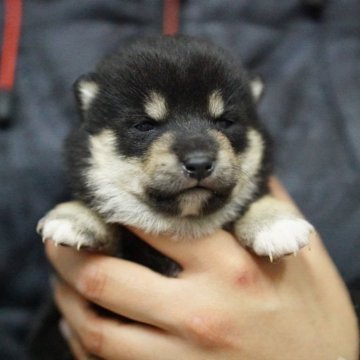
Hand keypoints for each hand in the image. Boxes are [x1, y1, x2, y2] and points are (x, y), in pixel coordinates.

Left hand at [45, 179, 358, 359]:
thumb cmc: (319, 324)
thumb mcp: (306, 260)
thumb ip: (270, 212)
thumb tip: (248, 174)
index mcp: (232, 271)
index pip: (156, 226)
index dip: (121, 207)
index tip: (106, 199)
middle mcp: (199, 314)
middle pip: (107, 278)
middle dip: (71, 252)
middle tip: (58, 235)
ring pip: (96, 328)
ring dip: (68, 298)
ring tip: (63, 277)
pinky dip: (84, 342)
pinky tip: (80, 324)